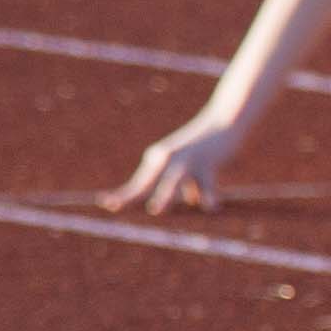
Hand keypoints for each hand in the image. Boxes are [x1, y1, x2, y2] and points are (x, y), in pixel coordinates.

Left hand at [105, 112, 240, 216]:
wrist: (225, 120)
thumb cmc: (207, 146)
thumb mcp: (193, 166)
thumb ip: (189, 184)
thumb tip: (193, 202)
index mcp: (158, 159)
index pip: (139, 182)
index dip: (123, 194)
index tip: (106, 203)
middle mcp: (167, 159)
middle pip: (148, 182)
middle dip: (131, 195)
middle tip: (113, 206)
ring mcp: (187, 160)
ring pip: (173, 181)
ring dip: (164, 196)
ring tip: (155, 210)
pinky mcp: (207, 162)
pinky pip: (207, 184)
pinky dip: (210, 196)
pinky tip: (211, 207)